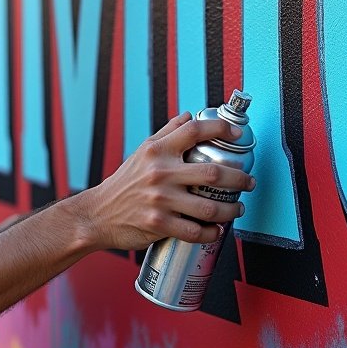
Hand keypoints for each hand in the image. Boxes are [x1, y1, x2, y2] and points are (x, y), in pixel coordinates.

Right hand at [76, 112, 255, 252]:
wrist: (98, 214)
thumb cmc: (124, 182)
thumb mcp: (143, 151)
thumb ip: (168, 133)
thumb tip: (189, 115)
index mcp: (157, 150)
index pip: (194, 131)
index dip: (220, 129)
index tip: (237, 136)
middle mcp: (159, 172)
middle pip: (212, 172)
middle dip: (239, 178)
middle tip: (249, 181)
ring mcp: (160, 200)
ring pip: (209, 206)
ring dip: (231, 209)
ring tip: (238, 208)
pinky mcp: (158, 224)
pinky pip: (195, 231)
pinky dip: (213, 232)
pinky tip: (218, 230)